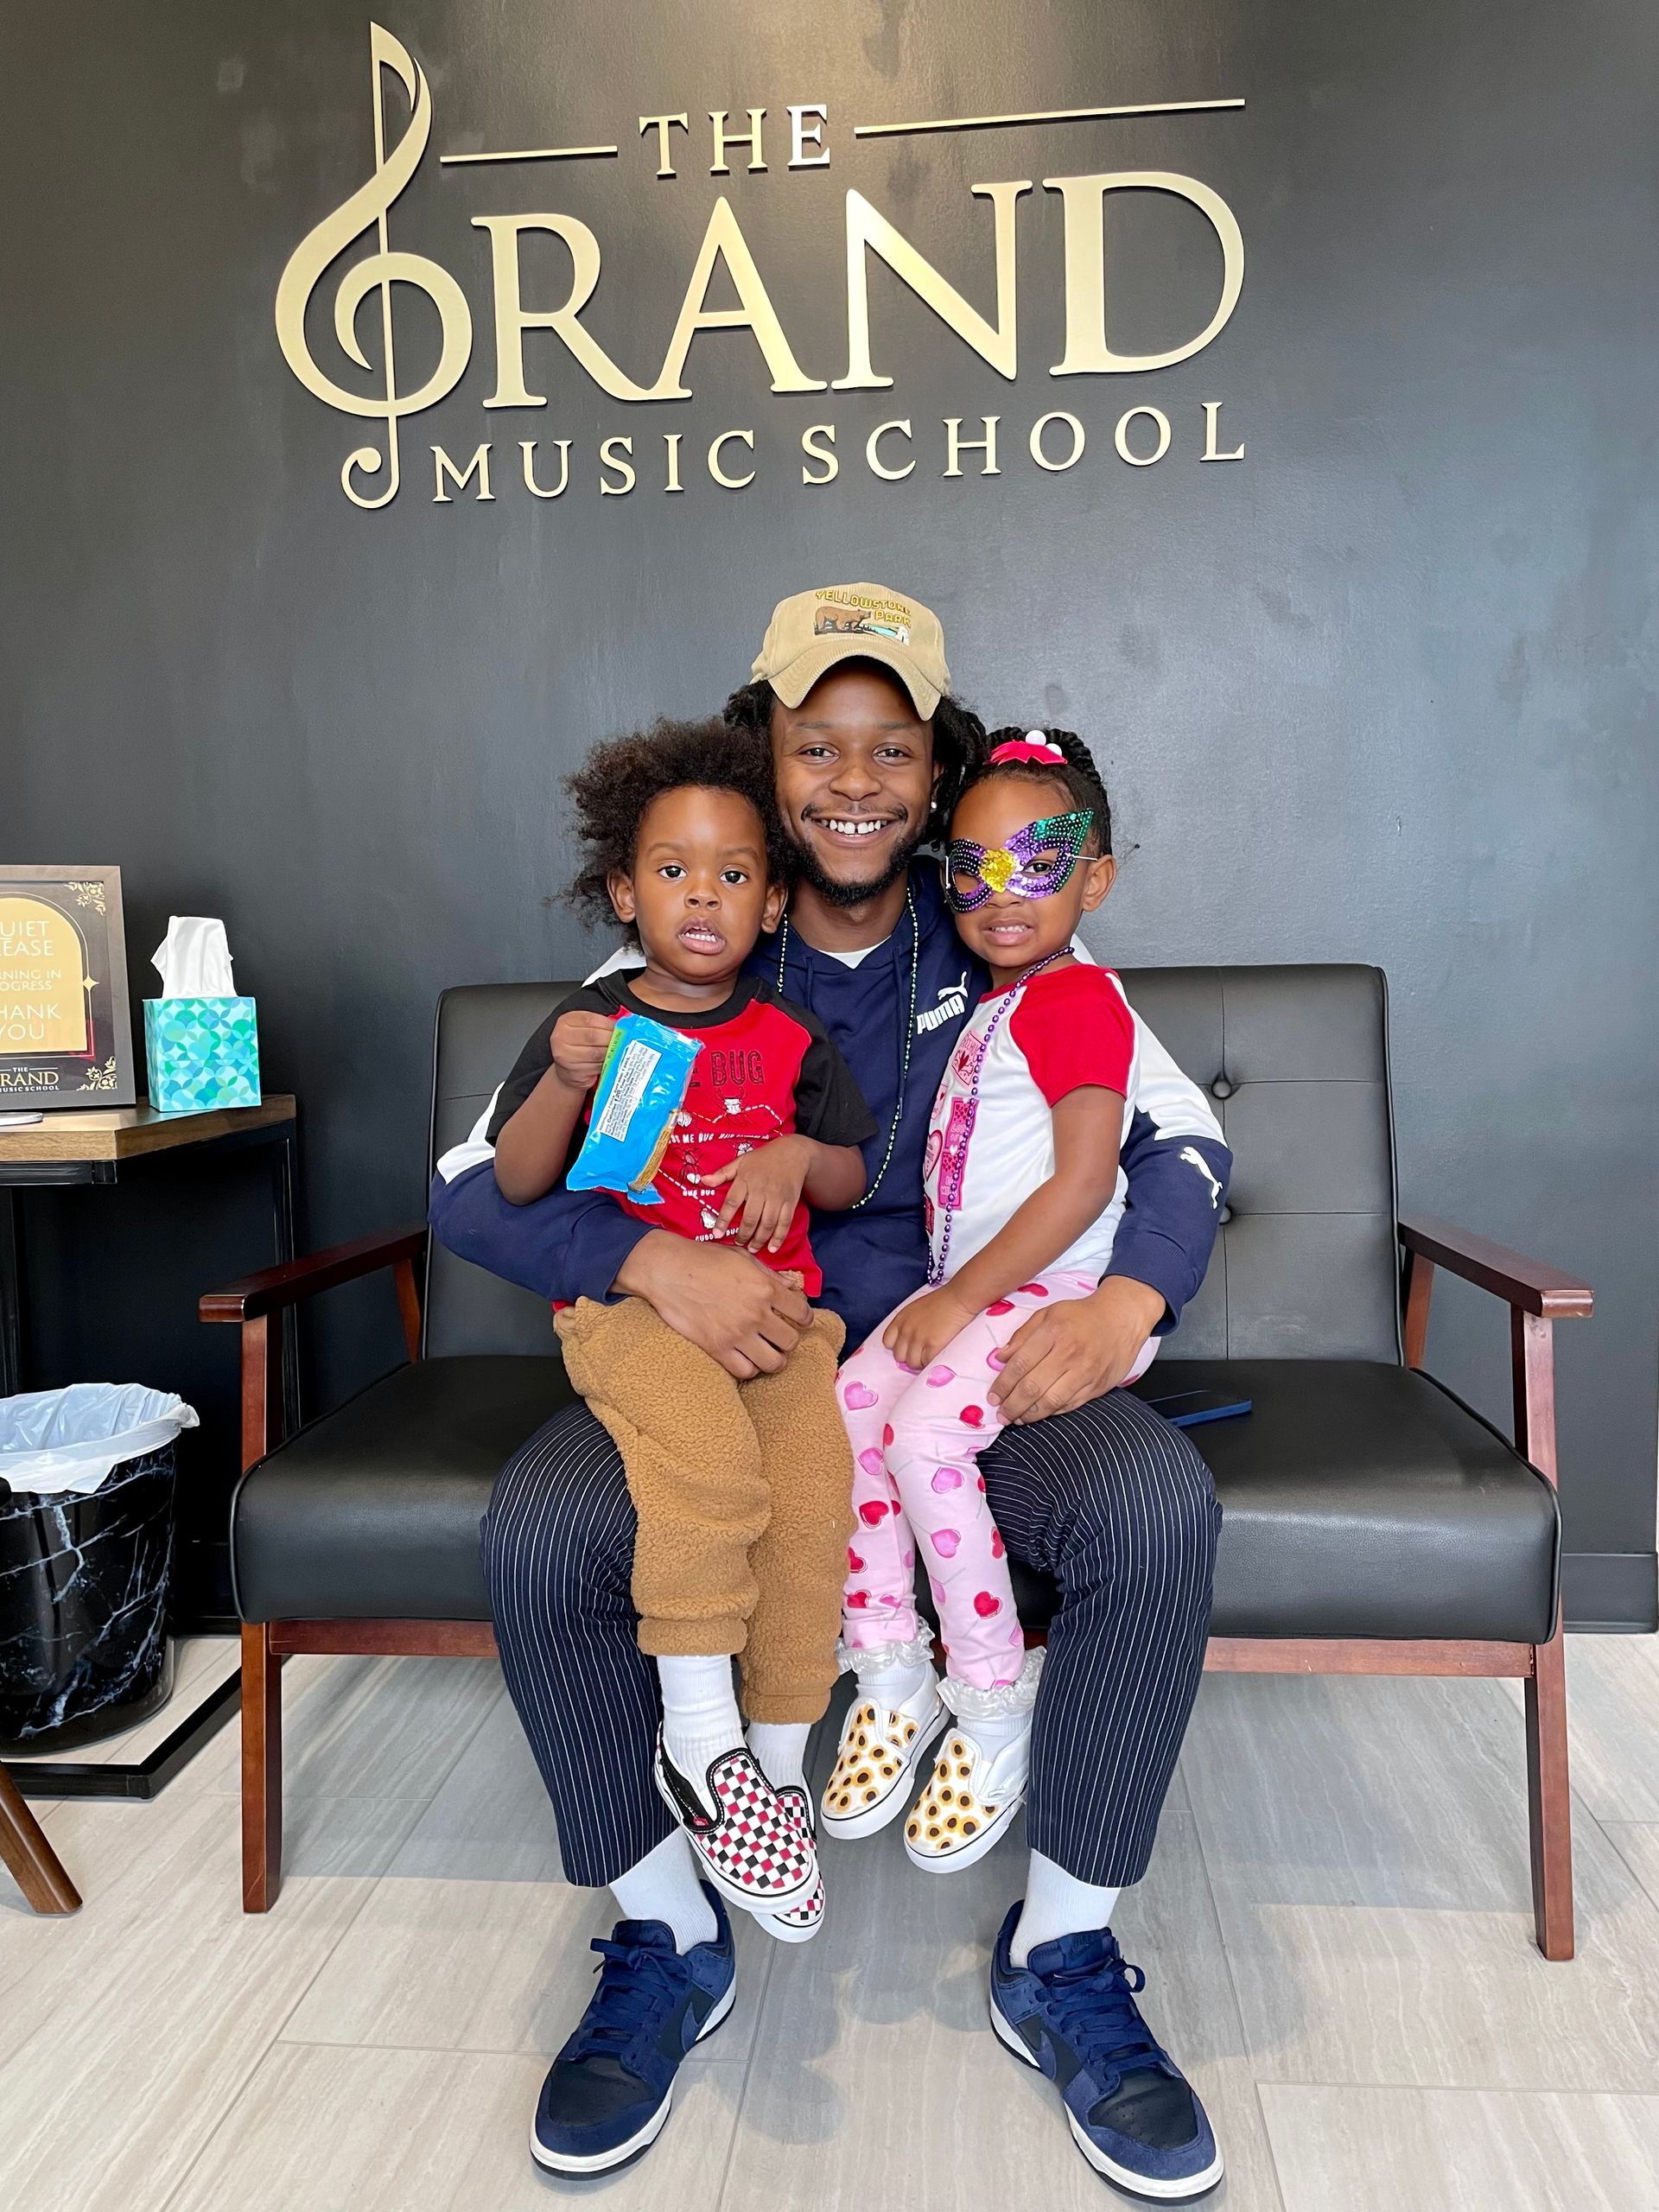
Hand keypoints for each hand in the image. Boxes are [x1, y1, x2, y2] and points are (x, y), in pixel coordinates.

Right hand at [549, 1010, 615, 1093]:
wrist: (566, 1071)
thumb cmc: (577, 1047)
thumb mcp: (583, 1030)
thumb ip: (598, 1025)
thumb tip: (621, 1024)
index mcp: (565, 1022)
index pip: (589, 1019)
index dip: (608, 1023)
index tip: (620, 1027)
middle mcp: (561, 1037)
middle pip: (593, 1036)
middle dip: (611, 1038)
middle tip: (623, 1040)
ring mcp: (565, 1055)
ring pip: (596, 1053)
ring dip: (611, 1052)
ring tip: (619, 1050)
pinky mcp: (573, 1071)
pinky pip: (596, 1066)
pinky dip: (607, 1063)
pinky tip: (611, 1061)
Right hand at [613, 1231, 810, 1378]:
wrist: (667, 1270)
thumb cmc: (704, 1259)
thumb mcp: (742, 1258)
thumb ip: (770, 1274)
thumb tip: (792, 1286)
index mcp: (765, 1288)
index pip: (802, 1313)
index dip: (804, 1318)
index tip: (798, 1320)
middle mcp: (756, 1313)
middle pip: (791, 1341)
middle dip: (788, 1339)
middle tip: (779, 1336)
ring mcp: (736, 1333)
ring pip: (773, 1363)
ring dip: (774, 1359)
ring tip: (767, 1352)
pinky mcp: (717, 1348)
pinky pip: (745, 1371)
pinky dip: (750, 1367)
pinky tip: (746, 1357)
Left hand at [702, 1136, 812, 1253]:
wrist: (793, 1153)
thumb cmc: (763, 1158)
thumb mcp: (741, 1161)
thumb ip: (722, 1173)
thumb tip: (703, 1181)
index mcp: (746, 1180)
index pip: (731, 1203)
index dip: (723, 1220)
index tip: (717, 1234)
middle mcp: (761, 1190)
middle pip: (750, 1218)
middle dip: (743, 1235)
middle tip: (738, 1244)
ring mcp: (777, 1198)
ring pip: (767, 1224)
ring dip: (759, 1240)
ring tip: (752, 1249)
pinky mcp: (790, 1202)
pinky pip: (784, 1223)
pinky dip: (779, 1238)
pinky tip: (772, 1248)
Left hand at [883, 1286, 975, 1371]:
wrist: (959, 1298)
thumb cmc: (942, 1301)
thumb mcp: (917, 1309)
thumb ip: (909, 1324)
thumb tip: (909, 1341)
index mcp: (901, 1319)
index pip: (888, 1342)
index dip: (898, 1346)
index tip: (908, 1346)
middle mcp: (906, 1330)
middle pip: (899, 1356)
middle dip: (910, 1356)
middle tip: (922, 1352)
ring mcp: (918, 1338)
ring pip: (912, 1363)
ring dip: (921, 1361)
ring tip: (931, 1353)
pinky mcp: (932, 1345)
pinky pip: (927, 1363)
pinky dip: (932, 1361)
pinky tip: (938, 1352)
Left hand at [989, 1276, 1165, 1423]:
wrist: (1122, 1318)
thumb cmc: (1081, 1315)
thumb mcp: (1048, 1313)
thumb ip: (1022, 1335)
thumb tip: (999, 1358)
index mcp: (1053, 1332)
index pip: (1020, 1364)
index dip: (1003, 1384)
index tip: (992, 1397)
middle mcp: (1069, 1354)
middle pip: (1032, 1387)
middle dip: (1012, 1405)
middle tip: (1001, 1414)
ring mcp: (1085, 1373)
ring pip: (1051, 1402)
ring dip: (1029, 1415)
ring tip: (1016, 1418)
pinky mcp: (1097, 1387)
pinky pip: (1069, 1406)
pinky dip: (1051, 1413)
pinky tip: (1039, 1415)